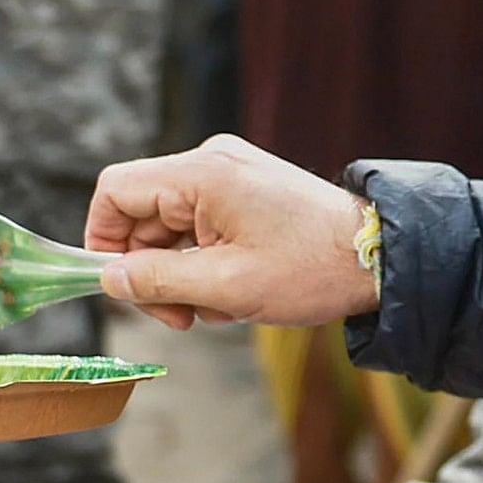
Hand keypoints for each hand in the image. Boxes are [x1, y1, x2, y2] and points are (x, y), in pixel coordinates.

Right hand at [89, 134, 375, 330]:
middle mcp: (210, 163)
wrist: (379, 256)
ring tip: (214, 310)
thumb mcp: (225, 287)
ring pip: (169, 228)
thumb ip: (157, 281)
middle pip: (141, 215)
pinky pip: (198, 228)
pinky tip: (230, 295)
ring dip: (179, 275)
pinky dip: (203, 264)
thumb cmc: (311, 268)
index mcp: (201, 174)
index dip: (102, 239)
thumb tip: (108, 279)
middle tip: (178, 318)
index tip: (118, 285)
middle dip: (149, 271)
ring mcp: (229, 176)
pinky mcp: (244, 192)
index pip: (116, 191)